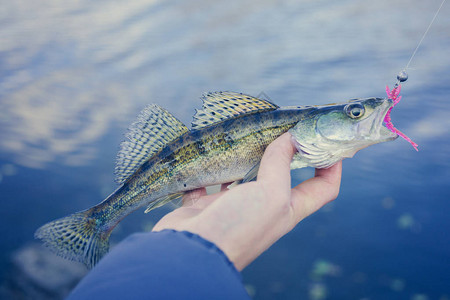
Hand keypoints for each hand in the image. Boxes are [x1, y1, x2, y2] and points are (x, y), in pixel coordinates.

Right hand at [152, 132, 341, 269]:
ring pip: (243, 174)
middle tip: (281, 125)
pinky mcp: (206, 204)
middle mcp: (263, 207)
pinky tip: (208, 152)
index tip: (327, 141)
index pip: (323, 189)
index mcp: (287, 209)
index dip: (332, 166)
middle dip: (285, 151)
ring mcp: (233, 205)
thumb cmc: (239, 226)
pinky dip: (207, 168)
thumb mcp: (271, 193)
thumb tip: (290, 138)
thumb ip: (280, 164)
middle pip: (281, 175)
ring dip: (244, 156)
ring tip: (244, 132)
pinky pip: (208, 181)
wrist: (191, 250)